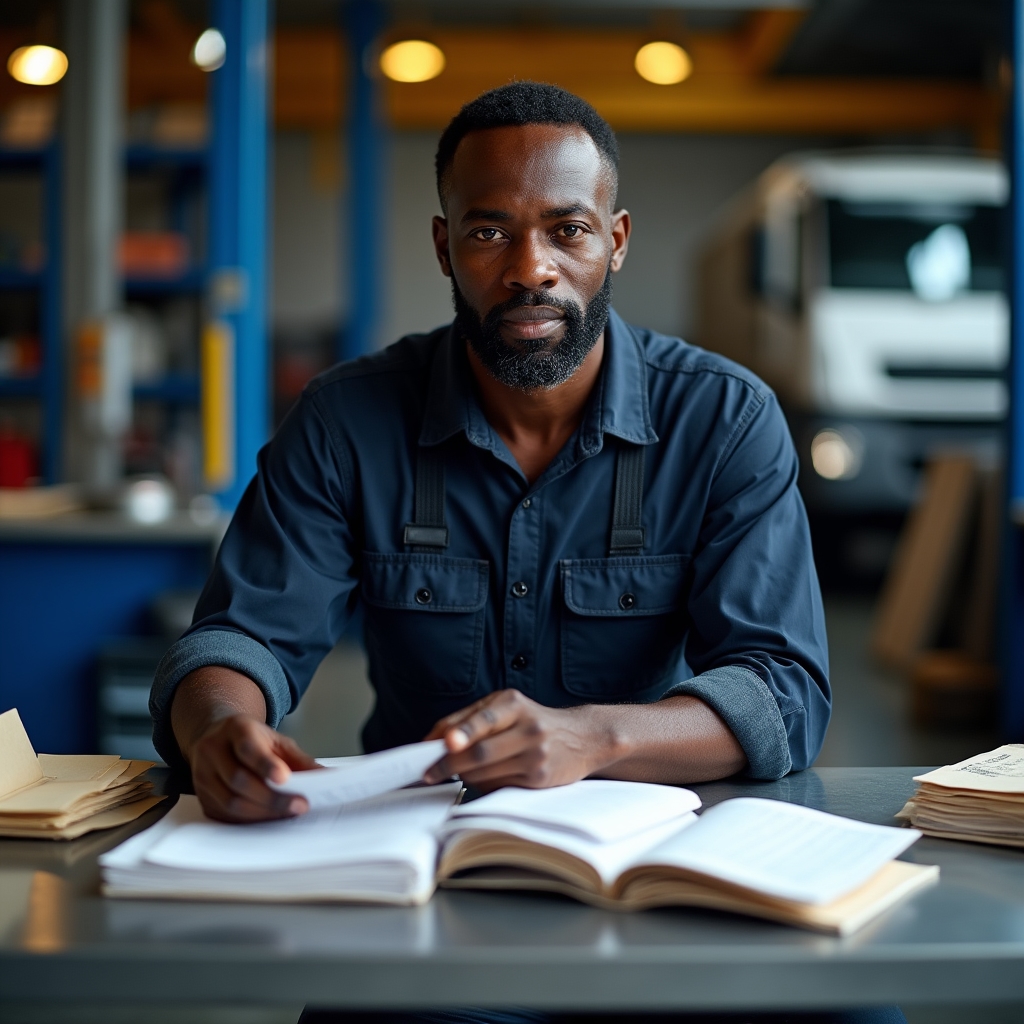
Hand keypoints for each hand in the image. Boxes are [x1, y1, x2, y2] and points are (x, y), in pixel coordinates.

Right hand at [188, 713, 319, 822]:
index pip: (248, 748)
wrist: (219, 737)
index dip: (266, 765)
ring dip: (263, 812)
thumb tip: (326, 777)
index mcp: (235, 729)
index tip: (284, 778)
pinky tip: (269, 817)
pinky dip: (250, 820)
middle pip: (239, 780)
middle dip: (272, 798)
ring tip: (288, 812)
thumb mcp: (277, 740)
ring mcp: (202, 775)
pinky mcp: (203, 797)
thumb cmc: (252, 740)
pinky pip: (225, 815)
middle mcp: (213, 750)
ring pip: (230, 802)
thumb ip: (299, 759)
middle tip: (299, 804)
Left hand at [422, 690, 612, 790]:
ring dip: (465, 775)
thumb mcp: (505, 706)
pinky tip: (484, 776)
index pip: (484, 719)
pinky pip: (500, 785)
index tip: (444, 745)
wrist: (583, 737)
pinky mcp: (539, 778)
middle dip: (449, 764)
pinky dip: (484, 784)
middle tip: (430, 772)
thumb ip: (468, 718)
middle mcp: (528, 727)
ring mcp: (536, 755)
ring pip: (487, 773)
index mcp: (514, 703)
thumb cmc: (533, 720)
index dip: (461, 733)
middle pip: (481, 752)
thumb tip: (432, 739)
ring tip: (459, 770)